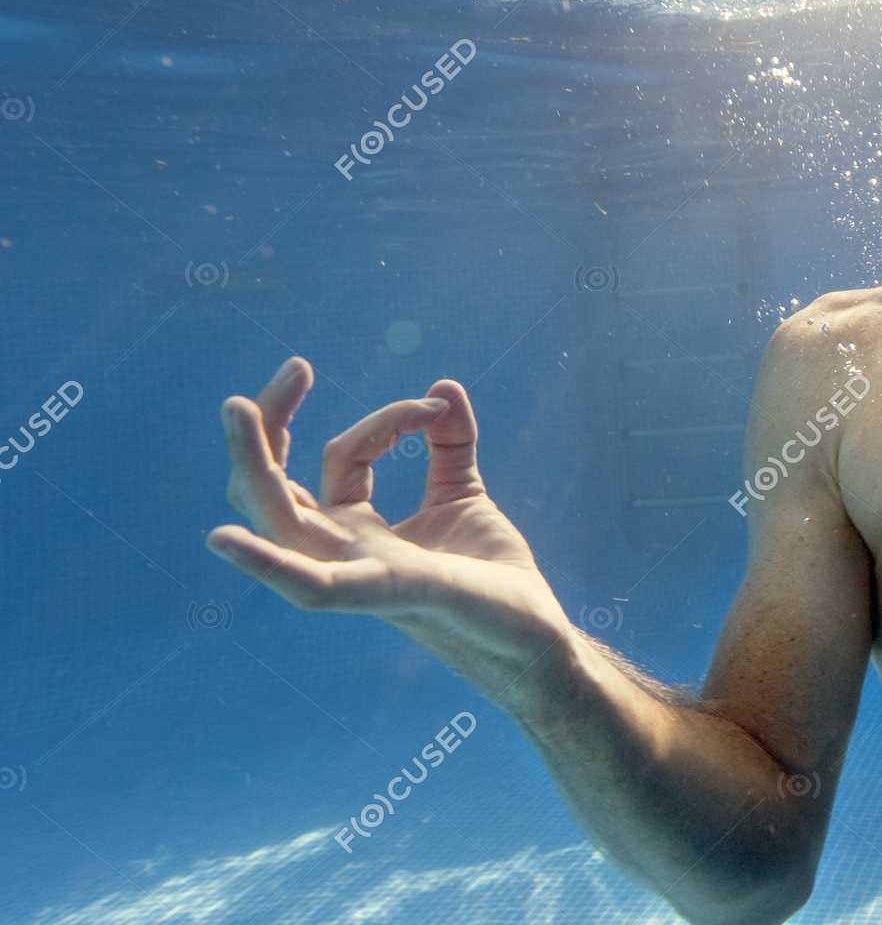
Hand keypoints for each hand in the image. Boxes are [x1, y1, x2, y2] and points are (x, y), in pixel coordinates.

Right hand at [209, 357, 576, 711]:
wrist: (536, 636)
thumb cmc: (492, 578)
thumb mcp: (465, 496)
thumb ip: (450, 444)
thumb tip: (444, 385)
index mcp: (356, 530)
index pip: (340, 456)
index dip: (386, 419)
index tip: (438, 406)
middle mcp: (343, 552)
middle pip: (274, 487)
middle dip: (271, 424)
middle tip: (296, 367)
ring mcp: (358, 574)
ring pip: (279, 521)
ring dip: (253, 463)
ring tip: (236, 408)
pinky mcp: (391, 594)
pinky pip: (314, 587)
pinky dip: (267, 564)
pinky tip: (224, 539)